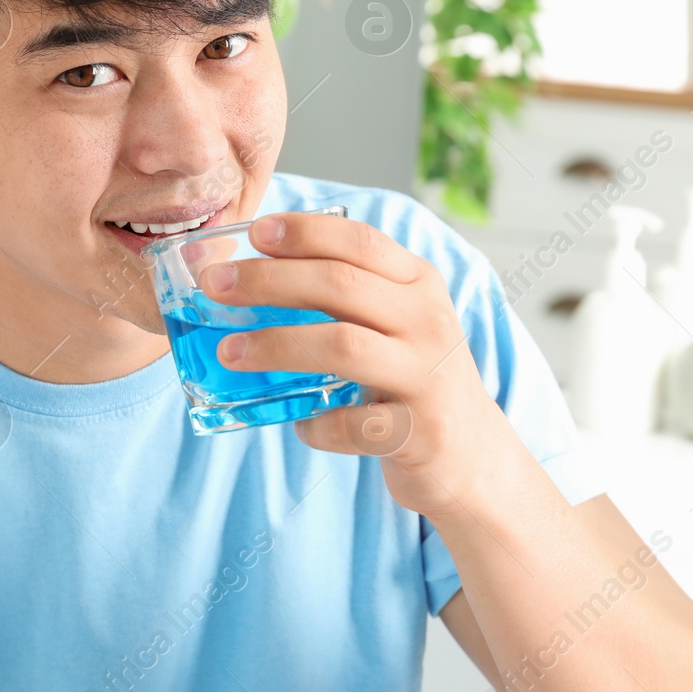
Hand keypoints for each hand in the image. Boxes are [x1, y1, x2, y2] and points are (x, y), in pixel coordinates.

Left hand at [196, 211, 505, 516]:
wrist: (476, 459)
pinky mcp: (420, 431)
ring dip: (276, 345)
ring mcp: (428, 375)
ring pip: (343, 345)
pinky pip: (352, 424)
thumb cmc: (416, 381)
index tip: (254, 232)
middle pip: (340, 285)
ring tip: (227, 353)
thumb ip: (349, 296)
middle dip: (269, 280)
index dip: (304, 232)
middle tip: (216, 287)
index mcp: (420, 284)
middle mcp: (429, 321)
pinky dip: (316, 426)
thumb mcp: (399, 323)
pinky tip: (301, 426)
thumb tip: (249, 280)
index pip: (360, 241)